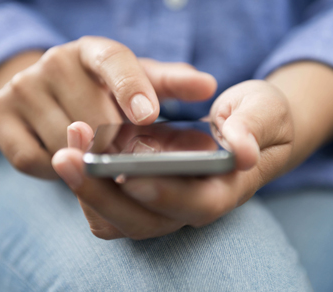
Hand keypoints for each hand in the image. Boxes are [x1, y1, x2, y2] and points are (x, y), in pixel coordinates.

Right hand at [0, 36, 216, 178]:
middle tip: (132, 165)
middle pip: (92, 118)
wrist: (46, 89)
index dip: (132, 89)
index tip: (148, 117)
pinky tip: (69, 162)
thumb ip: (170, 84)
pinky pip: (34, 159)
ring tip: (102, 161)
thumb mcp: (139, 81)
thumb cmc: (105, 91)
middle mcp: (55, 60)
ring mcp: (22, 86)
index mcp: (93, 49)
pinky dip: (55, 171)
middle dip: (117, 149)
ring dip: (87, 162)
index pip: (114, 62)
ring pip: (64, 143)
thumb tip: (207, 86)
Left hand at [52, 62, 332, 239]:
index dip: (161, 193)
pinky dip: (88, 181)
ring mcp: (162, 202)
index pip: (193, 205)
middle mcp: (188, 206)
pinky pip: (107, 202)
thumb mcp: (265, 112)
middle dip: (103, 195)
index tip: (127, 172)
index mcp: (223, 190)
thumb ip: (254, 127)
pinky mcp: (141, 191)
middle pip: (142, 221)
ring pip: (116, 217)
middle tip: (69, 157)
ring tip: (67, 146)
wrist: (245, 124)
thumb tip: (243, 151)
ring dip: (87, 188)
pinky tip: (75, 145)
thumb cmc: (259, 118)